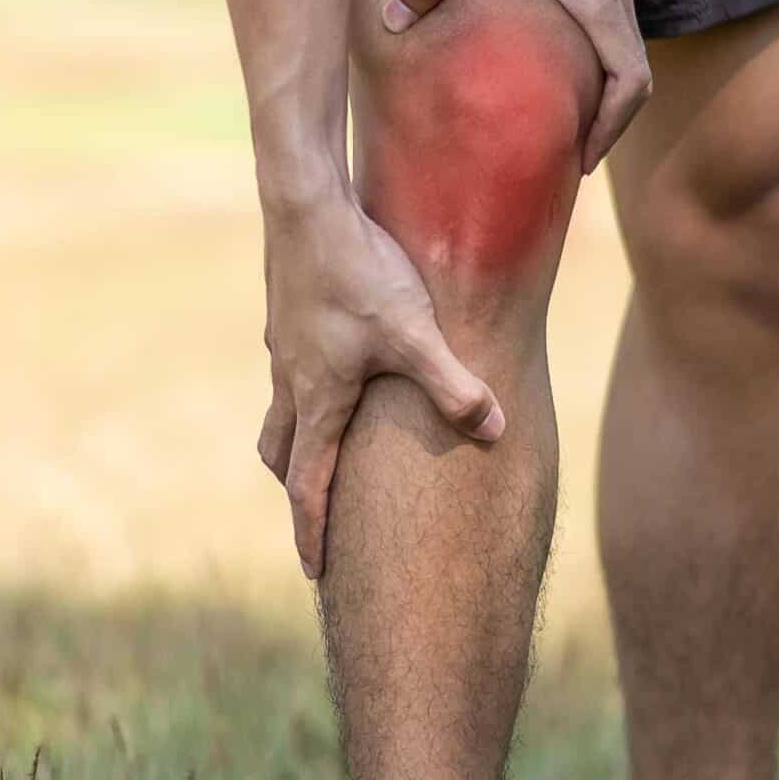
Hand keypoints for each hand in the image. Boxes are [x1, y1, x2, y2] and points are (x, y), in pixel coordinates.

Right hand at [257, 185, 504, 577]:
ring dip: (298, 439)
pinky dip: (307, 391)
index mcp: (319, 399)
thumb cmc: (359, 271)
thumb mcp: (415, 333)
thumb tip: (496, 430)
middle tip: (317, 515)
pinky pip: (291, 372)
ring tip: (326, 448)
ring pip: (283, 412)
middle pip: (284, 454)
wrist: (305, 205)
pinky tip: (337, 368)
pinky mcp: (287, 317)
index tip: (315, 574)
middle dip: (299, 489)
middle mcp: (293, 381)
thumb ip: (454, 386)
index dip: (312, 533)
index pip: (308, 485)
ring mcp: (285, 348)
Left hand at [381, 0, 651, 173]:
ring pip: (619, 52)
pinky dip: (589, 59)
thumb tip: (392, 20)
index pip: (630, 80)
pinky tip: (545, 66)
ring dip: (596, 92)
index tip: (579, 159)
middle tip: (560, 157)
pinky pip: (606, 26)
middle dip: (602, 124)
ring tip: (552, 123)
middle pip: (629, 79)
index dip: (611, 128)